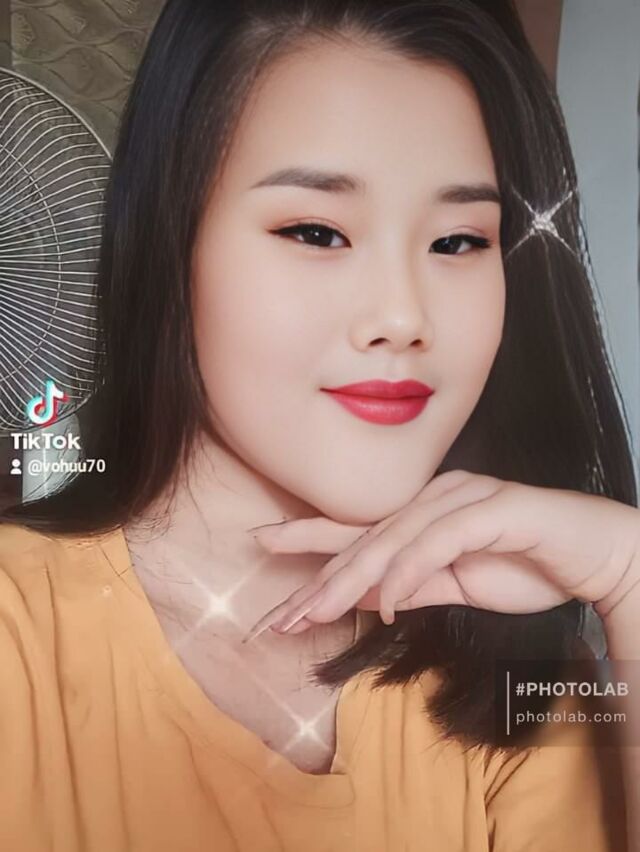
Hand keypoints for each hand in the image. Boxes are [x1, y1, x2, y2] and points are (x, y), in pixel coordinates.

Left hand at [243, 470, 639, 640]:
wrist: (596, 553)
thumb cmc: (530, 564)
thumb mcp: (460, 585)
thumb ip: (416, 586)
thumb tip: (370, 601)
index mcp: (424, 512)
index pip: (359, 531)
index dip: (308, 538)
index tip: (263, 545)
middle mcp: (435, 498)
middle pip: (365, 540)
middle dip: (318, 580)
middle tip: (278, 614)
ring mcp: (461, 499)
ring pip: (393, 540)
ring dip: (351, 581)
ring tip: (312, 614)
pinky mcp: (492, 509)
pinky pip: (439, 542)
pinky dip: (410, 573)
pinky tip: (386, 604)